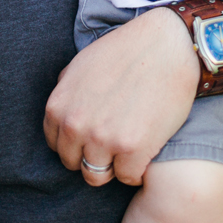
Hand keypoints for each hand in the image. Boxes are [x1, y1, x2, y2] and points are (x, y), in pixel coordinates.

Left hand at [44, 7, 198, 186]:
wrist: (166, 45)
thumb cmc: (125, 52)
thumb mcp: (81, 65)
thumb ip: (66, 94)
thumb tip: (61, 115)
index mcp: (58, 107)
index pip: (57, 145)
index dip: (77, 142)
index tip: (95, 134)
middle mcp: (76, 125)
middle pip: (75, 164)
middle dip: (92, 156)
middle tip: (114, 141)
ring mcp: (104, 139)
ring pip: (97, 176)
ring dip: (112, 165)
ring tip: (128, 147)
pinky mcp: (133, 149)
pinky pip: (127, 178)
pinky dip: (137, 169)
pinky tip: (145, 149)